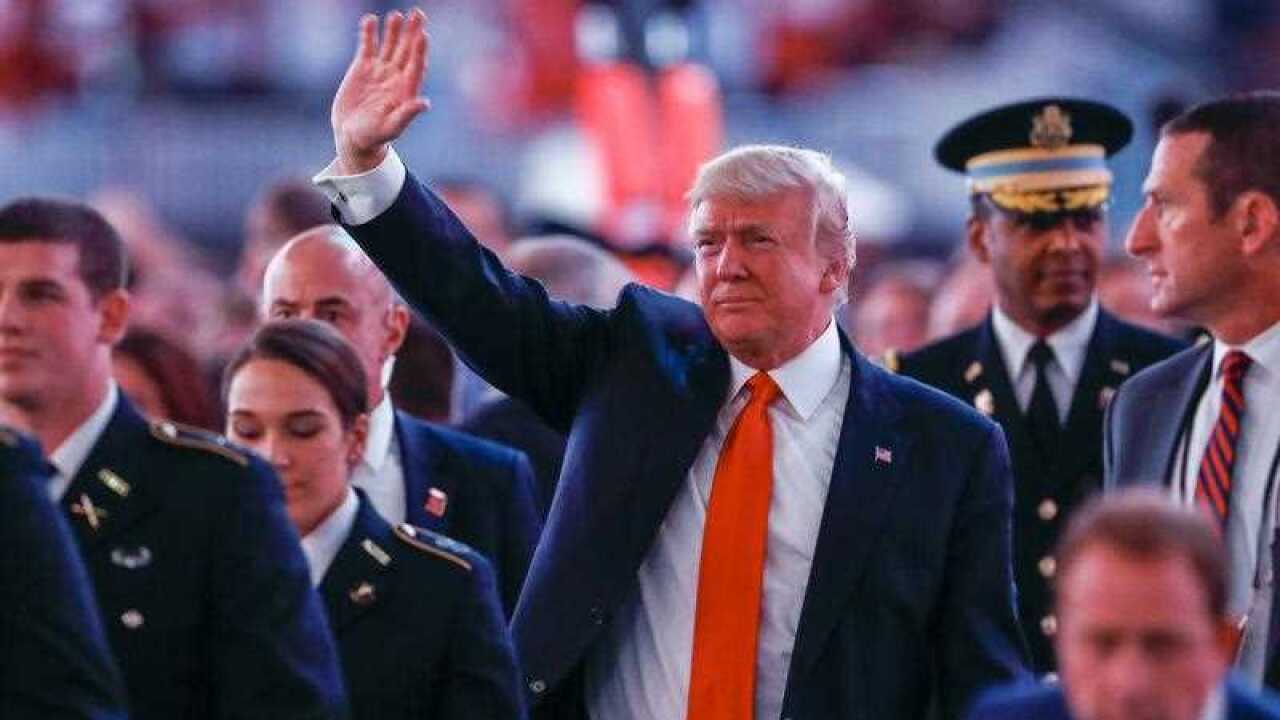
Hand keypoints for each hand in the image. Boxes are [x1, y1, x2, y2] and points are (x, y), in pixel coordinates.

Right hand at [331, 9, 429, 173]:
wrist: (353, 136)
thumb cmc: (374, 136)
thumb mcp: (391, 127)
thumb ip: (406, 114)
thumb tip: (425, 103)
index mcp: (406, 89)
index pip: (416, 65)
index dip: (420, 51)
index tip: (423, 35)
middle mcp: (396, 76)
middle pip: (406, 50)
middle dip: (412, 33)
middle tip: (418, 13)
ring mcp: (380, 69)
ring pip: (389, 44)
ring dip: (394, 30)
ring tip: (397, 15)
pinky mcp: (363, 67)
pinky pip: (368, 45)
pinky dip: (368, 33)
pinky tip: (370, 20)